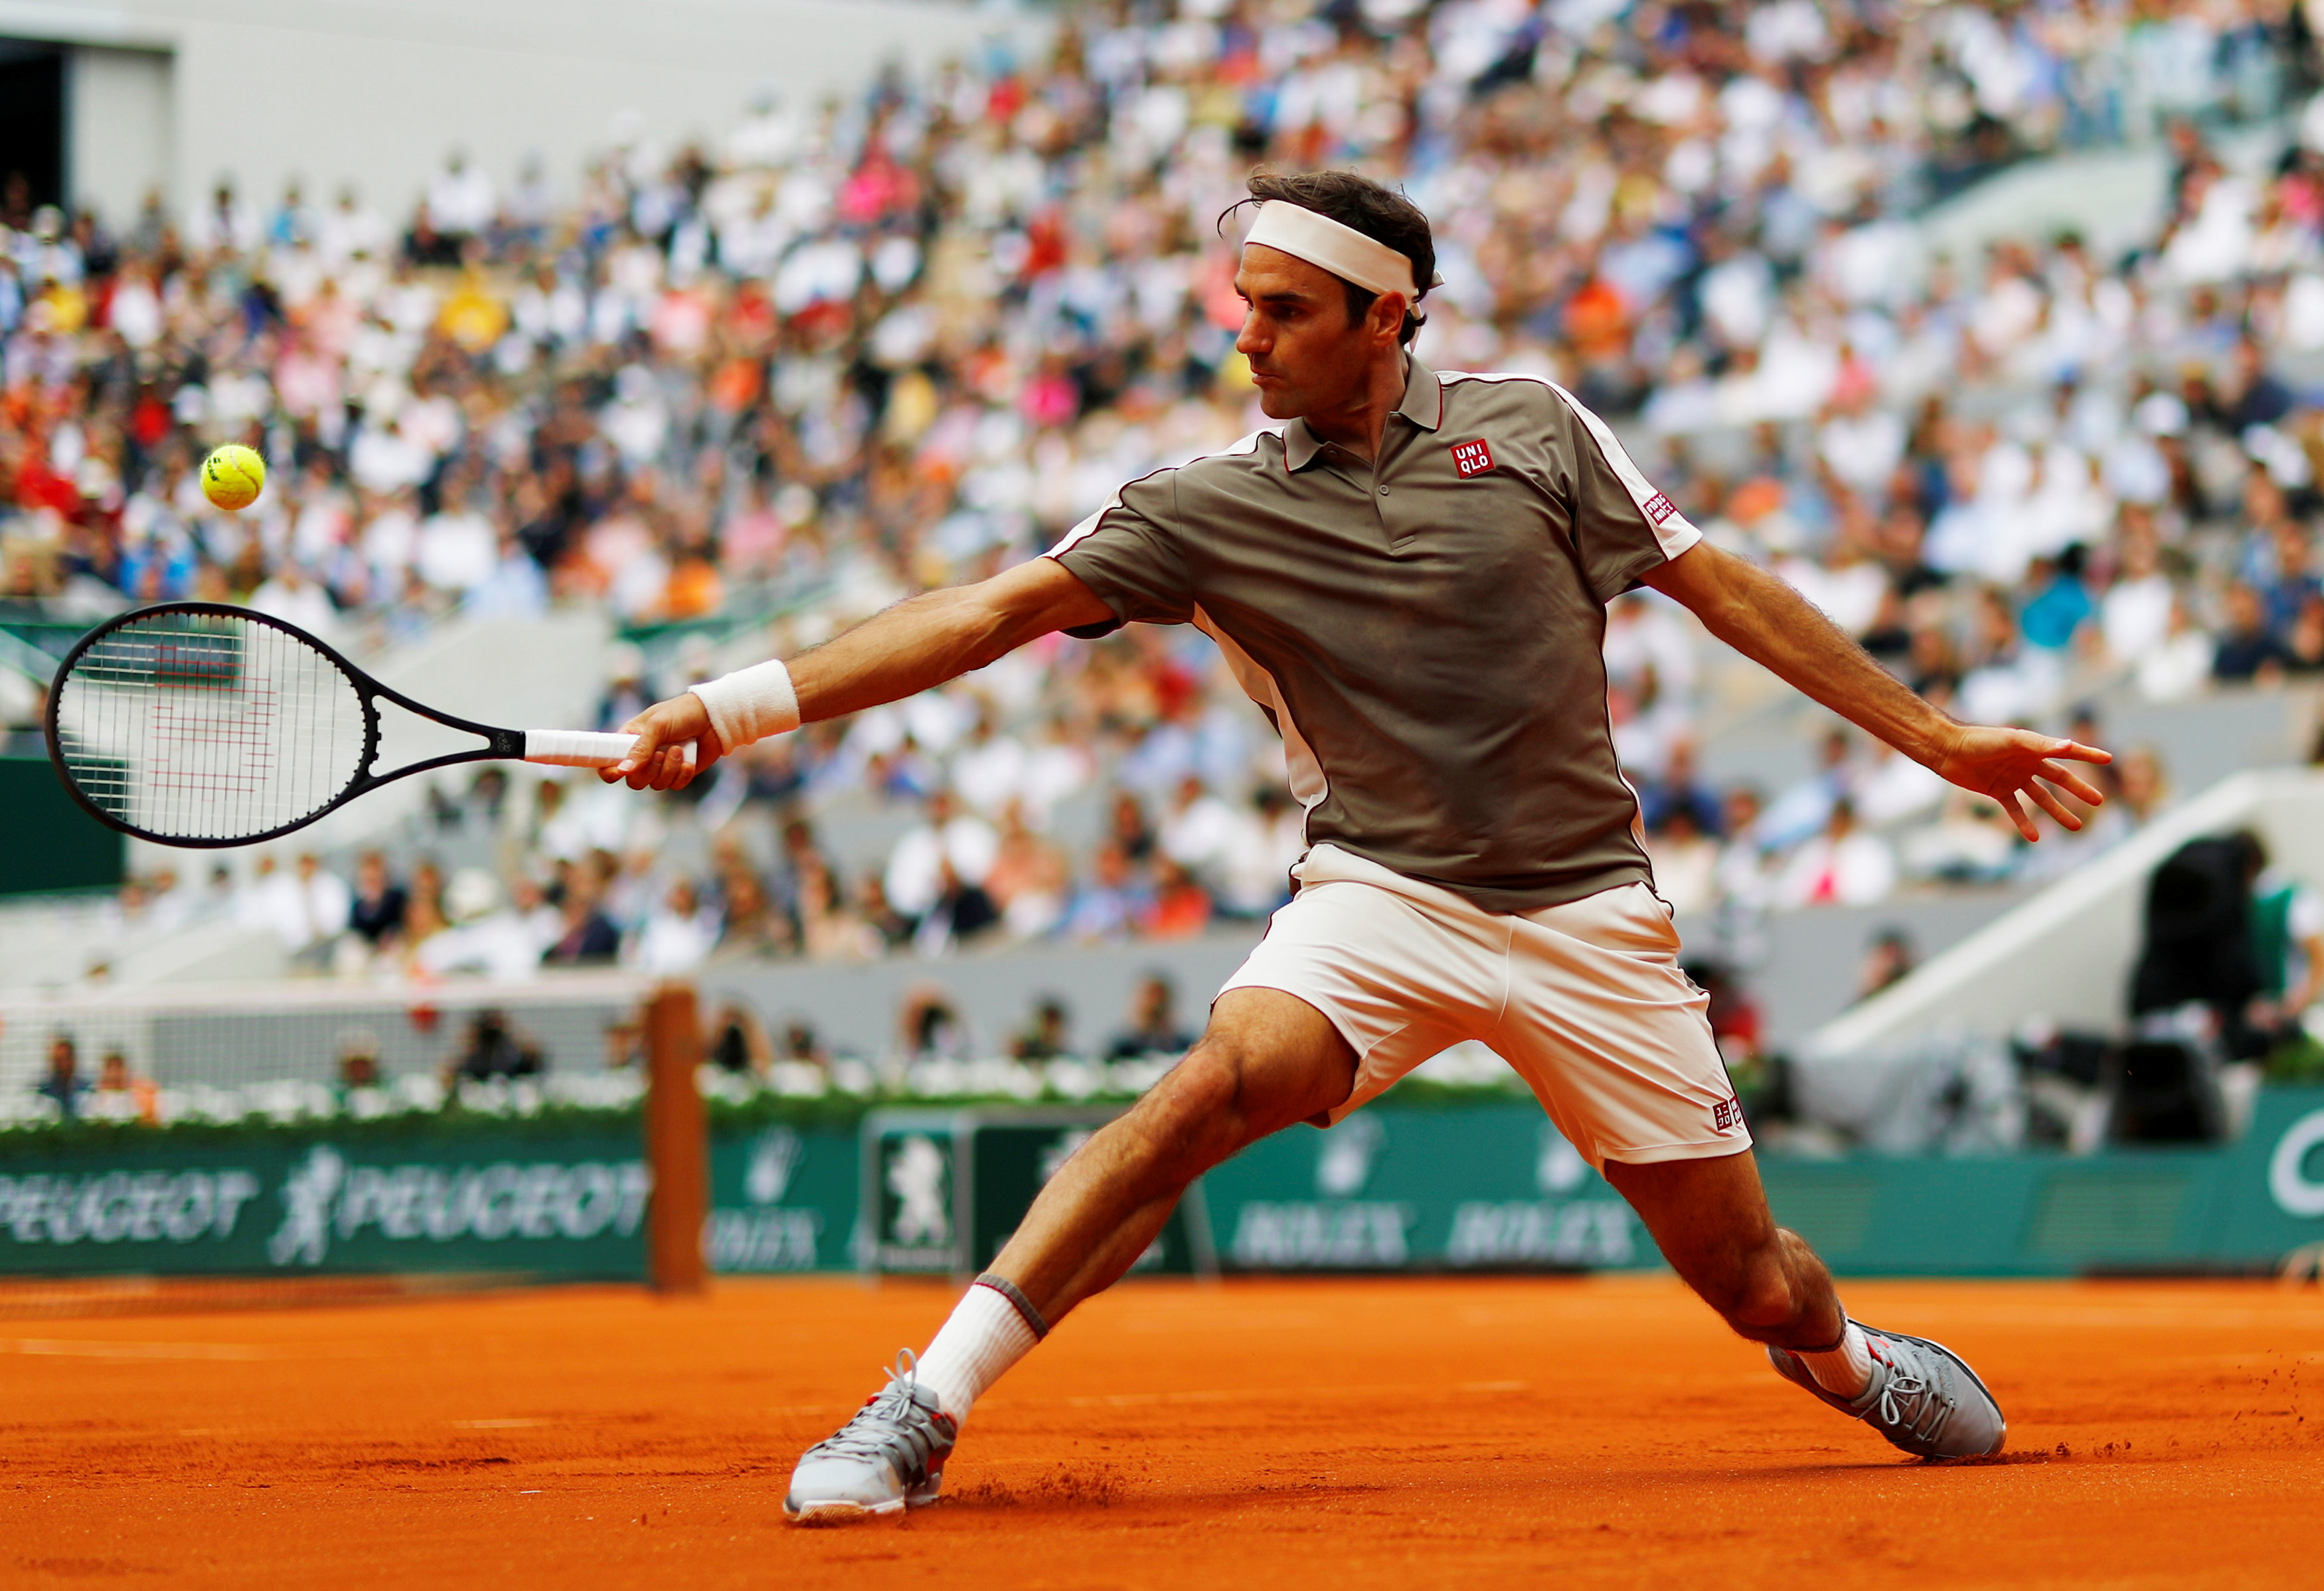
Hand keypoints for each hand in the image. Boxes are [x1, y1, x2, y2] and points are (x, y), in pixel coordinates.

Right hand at [601, 693, 725, 790]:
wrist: (714, 717)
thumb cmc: (682, 713)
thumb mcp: (658, 725)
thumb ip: (641, 748)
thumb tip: (623, 770)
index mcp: (629, 739)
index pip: (607, 762)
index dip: (609, 771)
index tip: (618, 772)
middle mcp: (642, 755)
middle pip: (633, 781)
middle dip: (648, 771)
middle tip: (660, 754)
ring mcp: (661, 766)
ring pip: (655, 785)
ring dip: (668, 769)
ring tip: (678, 749)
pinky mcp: (678, 773)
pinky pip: (674, 785)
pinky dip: (682, 774)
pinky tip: (688, 761)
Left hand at [1929, 725, 2110, 841]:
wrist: (1948, 750)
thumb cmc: (1980, 739)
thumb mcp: (2012, 740)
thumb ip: (2039, 744)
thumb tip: (2068, 746)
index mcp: (2033, 747)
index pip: (2067, 751)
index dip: (2087, 754)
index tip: (2109, 759)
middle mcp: (2027, 763)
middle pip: (2059, 779)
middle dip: (2079, 790)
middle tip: (2099, 802)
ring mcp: (2013, 778)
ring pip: (2041, 798)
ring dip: (2058, 812)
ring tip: (2076, 826)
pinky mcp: (1997, 791)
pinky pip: (2015, 810)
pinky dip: (2024, 823)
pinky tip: (2036, 837)